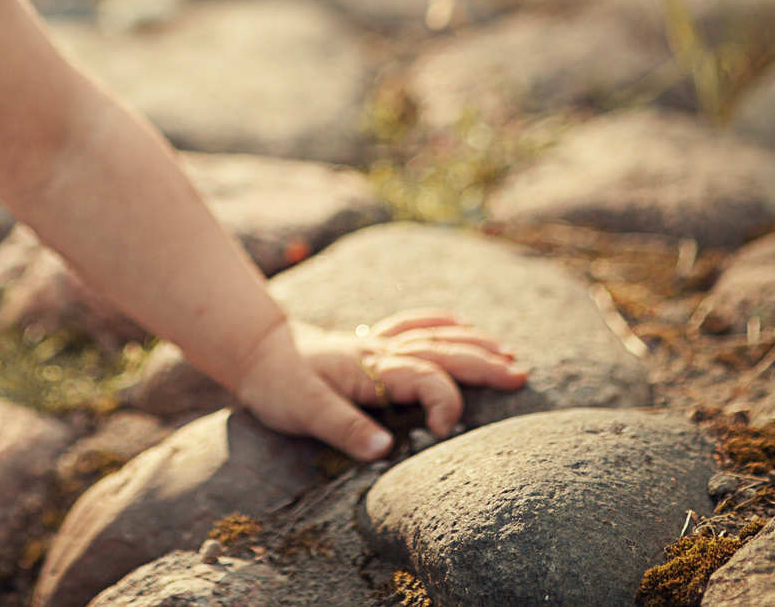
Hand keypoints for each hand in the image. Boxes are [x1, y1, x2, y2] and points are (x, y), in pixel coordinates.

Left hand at [230, 309, 528, 463]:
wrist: (254, 349)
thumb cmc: (278, 382)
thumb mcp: (303, 409)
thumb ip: (344, 428)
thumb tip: (385, 451)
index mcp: (370, 367)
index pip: (424, 377)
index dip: (444, 401)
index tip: (448, 431)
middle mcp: (380, 350)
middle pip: (441, 351)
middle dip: (482, 364)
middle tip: (520, 376)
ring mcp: (377, 343)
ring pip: (434, 337)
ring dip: (473, 344)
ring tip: (509, 356)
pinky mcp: (371, 343)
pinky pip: (415, 326)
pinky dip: (442, 323)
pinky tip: (463, 327)